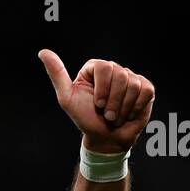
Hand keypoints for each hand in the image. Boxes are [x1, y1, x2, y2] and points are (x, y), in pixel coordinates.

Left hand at [38, 49, 154, 152]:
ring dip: (123, 108)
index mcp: (95, 69)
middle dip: (113, 102)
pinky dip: (136, 107)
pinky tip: (128, 114)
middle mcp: (113, 70)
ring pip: (133, 84)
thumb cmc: (85, 118)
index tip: (97, 104)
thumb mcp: (67, 98)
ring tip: (115, 116)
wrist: (105, 138)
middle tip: (106, 114)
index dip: (102, 89)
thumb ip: (57, 74)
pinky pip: (146, 91)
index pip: (104, 66)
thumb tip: (43, 52)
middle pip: (120, 75)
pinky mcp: (145, 88)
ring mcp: (131, 78)